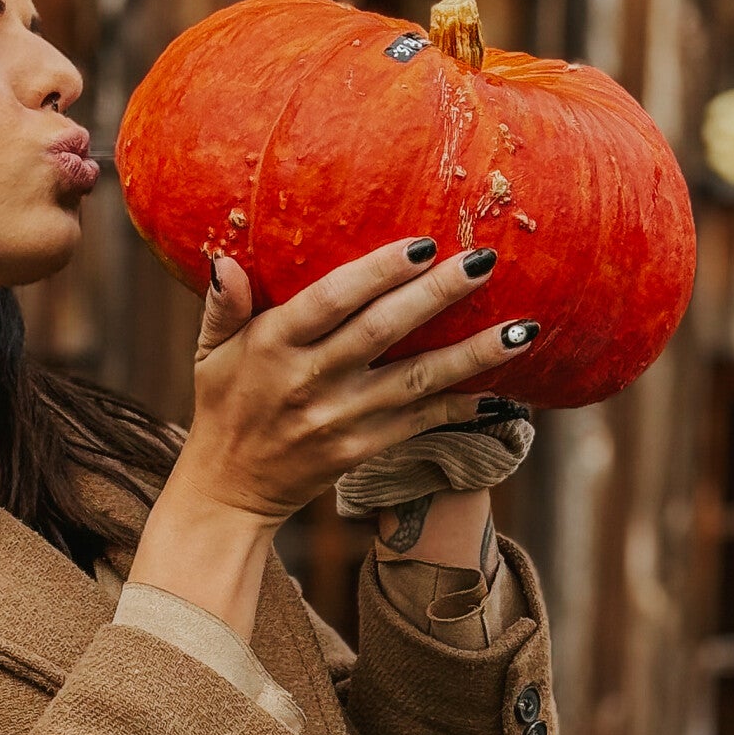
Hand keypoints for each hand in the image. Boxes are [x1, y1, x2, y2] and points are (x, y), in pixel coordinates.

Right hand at [173, 239, 535, 524]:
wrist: (229, 490)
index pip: (332, 299)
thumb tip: (225, 260)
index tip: (424, 243)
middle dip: (438, 295)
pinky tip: (502, 387)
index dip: (379, 270)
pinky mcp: (361, 450)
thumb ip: (222, 305)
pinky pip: (420, 422)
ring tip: (524, 328)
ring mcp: (340, 420)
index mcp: (272, 345)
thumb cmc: (224, 405)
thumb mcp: (210, 352)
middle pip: (383, 331)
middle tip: (485, 261)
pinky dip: (462, 405)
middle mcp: (309, 381)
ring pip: (416, 379)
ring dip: (474, 354)